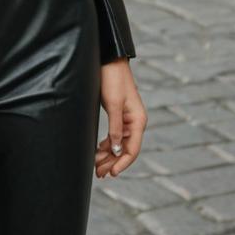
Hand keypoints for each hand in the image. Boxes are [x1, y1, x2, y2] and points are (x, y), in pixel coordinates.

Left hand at [95, 57, 145, 177]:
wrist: (109, 60)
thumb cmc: (112, 79)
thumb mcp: (113, 104)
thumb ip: (115, 127)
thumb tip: (115, 149)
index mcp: (138, 121)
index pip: (132, 149)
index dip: (122, 163)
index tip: (111, 174)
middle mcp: (135, 122)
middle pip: (125, 149)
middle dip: (112, 162)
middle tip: (98, 174)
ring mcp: (127, 119)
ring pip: (118, 143)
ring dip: (108, 155)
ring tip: (96, 166)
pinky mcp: (119, 114)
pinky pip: (114, 135)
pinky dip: (107, 144)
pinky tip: (98, 151)